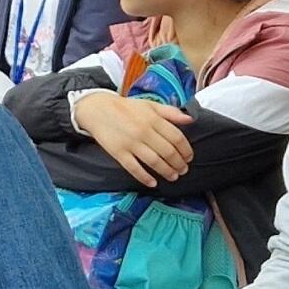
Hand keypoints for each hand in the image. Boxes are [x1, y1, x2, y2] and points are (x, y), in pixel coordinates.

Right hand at [77, 93, 194, 187]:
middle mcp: (143, 131)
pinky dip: (145, 177)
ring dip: (166, 171)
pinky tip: (152, 183)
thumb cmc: (126, 108)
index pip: (176, 137)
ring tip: (173, 176)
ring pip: (154, 161)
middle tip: (183, 169)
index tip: (189, 157)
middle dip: (178, 163)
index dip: (186, 150)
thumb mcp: (150, 105)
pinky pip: (134, 168)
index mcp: (153, 119)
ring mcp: (131, 143)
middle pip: (168, 152)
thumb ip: (170, 112)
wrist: (98, 109)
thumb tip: (190, 118)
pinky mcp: (118, 152)